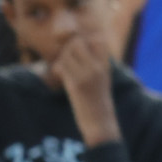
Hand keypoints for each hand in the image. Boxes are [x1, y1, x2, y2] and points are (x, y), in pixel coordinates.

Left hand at [52, 27, 118, 142]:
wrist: (100, 122)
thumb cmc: (99, 102)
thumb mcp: (102, 79)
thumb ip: (95, 64)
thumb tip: (82, 50)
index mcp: (105, 65)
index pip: (97, 39)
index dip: (84, 41)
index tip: (78, 52)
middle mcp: (97, 67)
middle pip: (77, 43)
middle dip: (67, 49)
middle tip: (66, 61)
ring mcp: (87, 75)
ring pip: (66, 54)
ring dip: (61, 60)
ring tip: (62, 70)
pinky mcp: (76, 85)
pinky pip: (61, 67)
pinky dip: (57, 69)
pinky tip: (59, 76)